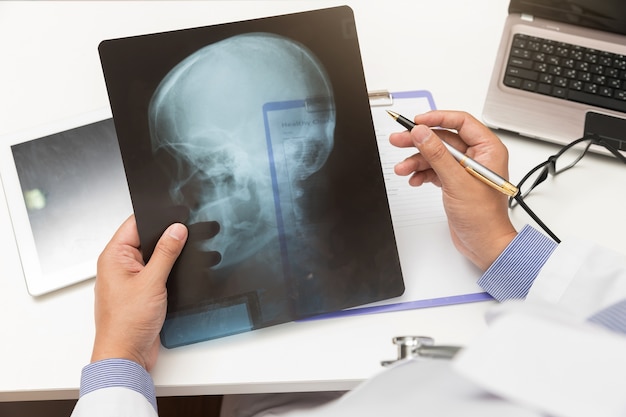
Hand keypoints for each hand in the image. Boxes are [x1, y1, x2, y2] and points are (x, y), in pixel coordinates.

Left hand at [91, 215, 187, 370]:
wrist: (125, 355)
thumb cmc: (125, 323)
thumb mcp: (152, 281)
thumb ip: (166, 252)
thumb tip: (176, 230)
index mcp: (114, 256)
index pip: (135, 223)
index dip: (156, 217)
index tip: (177, 216)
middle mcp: (120, 265)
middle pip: (146, 239)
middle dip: (166, 238)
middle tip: (186, 236)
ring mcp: (130, 279)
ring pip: (153, 257)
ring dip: (168, 257)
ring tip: (184, 258)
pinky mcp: (141, 292)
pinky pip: (156, 273)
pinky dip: (168, 272)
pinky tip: (178, 275)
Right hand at [389, 110, 516, 269]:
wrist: (484, 244)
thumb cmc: (484, 218)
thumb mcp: (457, 181)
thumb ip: (437, 154)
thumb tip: (422, 133)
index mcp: (487, 149)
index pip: (460, 122)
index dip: (437, 119)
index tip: (417, 122)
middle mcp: (477, 157)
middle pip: (443, 138)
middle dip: (420, 141)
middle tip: (399, 140)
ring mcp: (465, 170)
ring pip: (436, 155)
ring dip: (417, 161)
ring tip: (403, 168)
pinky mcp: (455, 182)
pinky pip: (434, 170)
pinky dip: (422, 173)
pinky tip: (414, 180)